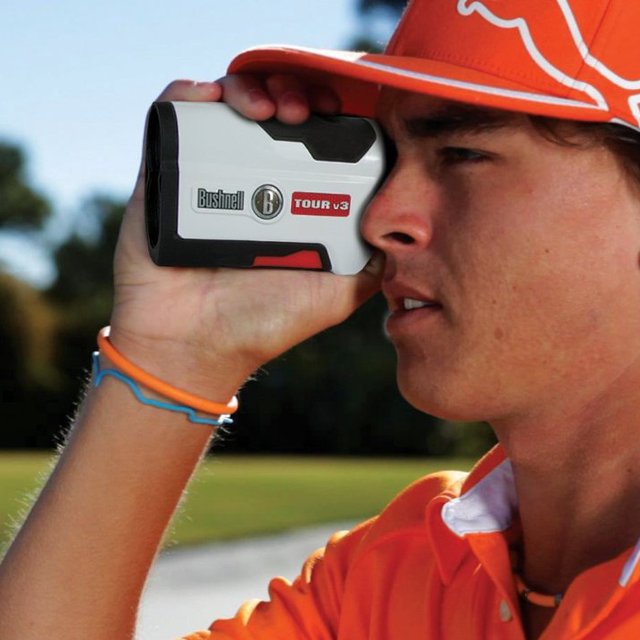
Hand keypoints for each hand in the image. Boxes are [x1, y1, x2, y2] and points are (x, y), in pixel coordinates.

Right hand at [110, 77, 382, 395]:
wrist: (193, 344)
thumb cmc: (264, 322)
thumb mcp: (336, 294)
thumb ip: (370, 263)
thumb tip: (400, 228)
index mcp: (290, 201)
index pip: (314, 137)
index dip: (331, 114)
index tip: (341, 114)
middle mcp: (252, 181)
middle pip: (275, 110)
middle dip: (296, 94)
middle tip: (305, 110)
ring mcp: (208, 174)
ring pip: (230, 104)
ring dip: (254, 88)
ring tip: (269, 110)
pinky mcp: (165, 173)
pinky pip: (173, 115)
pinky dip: (190, 93)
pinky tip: (214, 100)